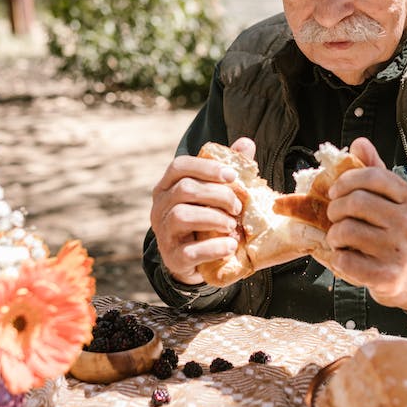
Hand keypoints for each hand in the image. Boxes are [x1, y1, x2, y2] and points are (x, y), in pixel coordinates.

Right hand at [149, 138, 255, 284]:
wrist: (196, 263)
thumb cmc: (206, 221)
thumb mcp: (215, 195)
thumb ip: (228, 170)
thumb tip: (246, 143)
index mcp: (167, 187)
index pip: (179, 166)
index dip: (206, 167)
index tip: (232, 175)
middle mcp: (160, 208)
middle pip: (185, 189)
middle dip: (218, 194)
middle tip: (238, 207)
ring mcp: (163, 233)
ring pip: (183, 216)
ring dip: (214, 218)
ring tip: (232, 225)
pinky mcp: (173, 258)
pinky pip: (190, 251)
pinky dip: (214, 248)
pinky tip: (231, 246)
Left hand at [318, 137, 406, 314]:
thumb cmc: (401, 233)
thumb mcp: (397, 201)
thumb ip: (377, 173)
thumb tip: (359, 143)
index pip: (373, 177)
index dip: (346, 180)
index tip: (335, 191)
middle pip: (356, 202)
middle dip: (336, 208)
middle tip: (334, 217)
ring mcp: (402, 253)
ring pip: (346, 230)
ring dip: (334, 235)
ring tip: (339, 239)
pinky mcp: (388, 277)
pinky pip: (345, 261)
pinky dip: (337, 259)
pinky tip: (346, 258)